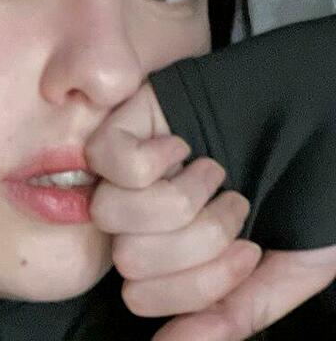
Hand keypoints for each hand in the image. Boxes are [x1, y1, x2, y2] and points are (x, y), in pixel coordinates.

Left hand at [85, 82, 335, 339]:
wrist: (320, 109)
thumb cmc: (309, 185)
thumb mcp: (287, 267)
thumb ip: (230, 314)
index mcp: (172, 254)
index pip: (140, 298)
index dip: (197, 285)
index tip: (251, 250)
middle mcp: (142, 217)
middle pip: (128, 260)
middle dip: (197, 240)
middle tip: (237, 206)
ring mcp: (127, 173)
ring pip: (113, 214)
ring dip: (180, 198)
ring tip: (213, 176)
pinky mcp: (121, 126)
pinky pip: (109, 160)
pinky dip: (153, 158)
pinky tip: (183, 147)